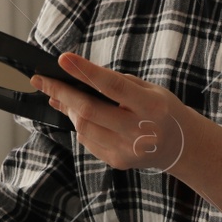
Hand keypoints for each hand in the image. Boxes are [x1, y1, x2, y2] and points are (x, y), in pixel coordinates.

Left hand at [31, 53, 196, 173]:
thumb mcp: (150, 89)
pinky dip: (79, 124)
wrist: (180, 146)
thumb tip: (79, 79)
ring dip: (68, 109)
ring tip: (59, 95)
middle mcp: (139, 131)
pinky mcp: (117, 161)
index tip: (63, 59)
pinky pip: (87, 141)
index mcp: (151, 106)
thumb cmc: (163, 110)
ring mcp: (127, 150)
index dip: (85, 72)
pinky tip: (78, 114)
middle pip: (89, 111)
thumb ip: (118, 83)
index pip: (112, 86)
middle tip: (40, 79)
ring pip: (84, 127)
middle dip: (60, 92)